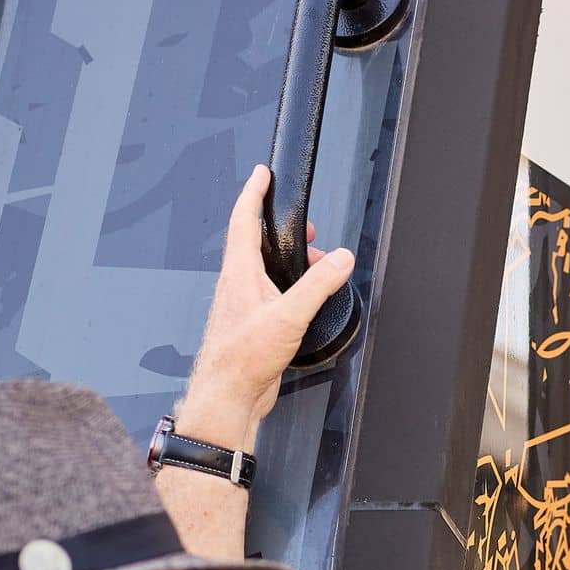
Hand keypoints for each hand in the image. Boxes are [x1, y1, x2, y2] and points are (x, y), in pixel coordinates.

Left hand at [180, 165, 355, 448]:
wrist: (229, 395)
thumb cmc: (243, 358)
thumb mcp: (290, 315)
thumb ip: (318, 284)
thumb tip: (340, 259)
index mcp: (239, 272)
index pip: (243, 219)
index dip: (254, 192)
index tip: (262, 174)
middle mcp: (236, 284)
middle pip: (255, 241)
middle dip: (281, 228)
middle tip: (306, 228)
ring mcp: (241, 304)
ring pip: (262, 268)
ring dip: (286, 260)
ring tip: (313, 265)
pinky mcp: (250, 324)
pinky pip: (269, 292)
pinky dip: (286, 286)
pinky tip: (301, 300)